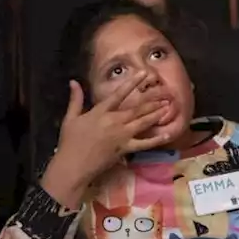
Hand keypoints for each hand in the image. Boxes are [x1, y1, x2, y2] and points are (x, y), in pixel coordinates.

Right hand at [41, 73, 171, 205]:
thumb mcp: (70, 118)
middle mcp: (114, 121)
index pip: (119, 94)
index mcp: (101, 112)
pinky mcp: (125, 149)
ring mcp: (122, 135)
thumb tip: (73, 82)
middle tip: (165, 93)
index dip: (132, 82)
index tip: (144, 73)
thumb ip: (76, 99)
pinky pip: (144, 144)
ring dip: (156, 114)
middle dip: (152, 100)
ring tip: (168, 107)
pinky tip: (167, 134)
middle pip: (136, 108)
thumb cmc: (70, 142)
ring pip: (143, 122)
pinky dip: (156, 139)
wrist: (73, 165)